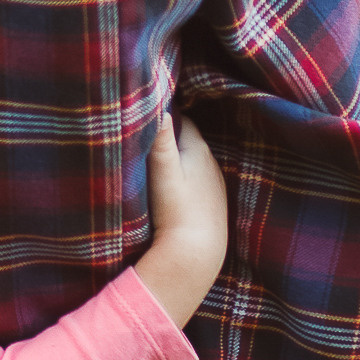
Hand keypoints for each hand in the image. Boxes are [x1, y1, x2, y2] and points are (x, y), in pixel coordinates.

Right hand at [133, 113, 227, 330]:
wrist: (196, 254)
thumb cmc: (176, 210)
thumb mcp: (162, 171)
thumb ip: (159, 138)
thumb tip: (158, 105)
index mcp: (199, 150)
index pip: (182, 120)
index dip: (164, 116)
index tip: (146, 115)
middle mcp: (212, 164)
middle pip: (188, 141)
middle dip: (170, 137)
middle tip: (145, 137)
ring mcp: (214, 186)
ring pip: (193, 163)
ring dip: (179, 161)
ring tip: (155, 164)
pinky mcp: (212, 205)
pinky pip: (197, 183)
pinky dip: (185, 181)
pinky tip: (172, 192)